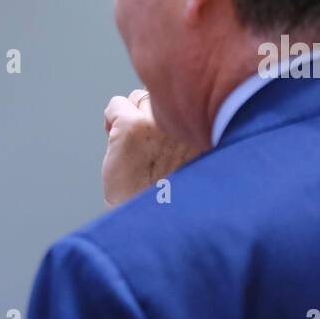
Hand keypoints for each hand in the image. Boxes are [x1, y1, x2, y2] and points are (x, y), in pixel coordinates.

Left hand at [102, 89, 201, 206]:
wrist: (151, 225)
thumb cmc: (175, 198)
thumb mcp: (197, 157)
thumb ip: (191, 128)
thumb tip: (168, 98)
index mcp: (210, 127)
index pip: (187, 93)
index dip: (168, 111)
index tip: (162, 135)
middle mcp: (188, 120)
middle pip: (160, 94)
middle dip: (148, 114)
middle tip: (145, 147)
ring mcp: (159, 122)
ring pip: (138, 97)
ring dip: (130, 117)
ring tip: (133, 149)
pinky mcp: (133, 127)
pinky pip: (115, 105)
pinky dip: (110, 120)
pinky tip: (116, 145)